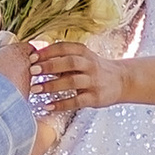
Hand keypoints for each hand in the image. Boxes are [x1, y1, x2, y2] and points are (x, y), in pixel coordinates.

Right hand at [0, 30, 36, 98]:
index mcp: (18, 53)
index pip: (27, 47)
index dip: (17, 50)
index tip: (6, 53)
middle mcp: (28, 68)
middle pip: (27, 64)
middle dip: (16, 66)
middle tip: (0, 70)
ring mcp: (28, 85)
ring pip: (24, 80)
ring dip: (14, 81)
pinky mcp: (25, 100)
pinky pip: (20, 94)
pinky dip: (12, 95)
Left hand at [28, 40, 152, 115]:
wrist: (122, 80)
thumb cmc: (94, 69)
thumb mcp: (82, 58)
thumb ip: (62, 59)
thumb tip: (35, 60)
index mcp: (84, 52)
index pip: (64, 48)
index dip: (47, 52)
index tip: (32, 57)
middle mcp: (89, 65)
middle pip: (69, 62)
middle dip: (49, 66)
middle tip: (32, 71)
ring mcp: (93, 81)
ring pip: (72, 81)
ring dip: (52, 85)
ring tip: (35, 89)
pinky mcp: (96, 97)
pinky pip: (77, 101)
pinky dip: (61, 104)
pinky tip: (48, 106)